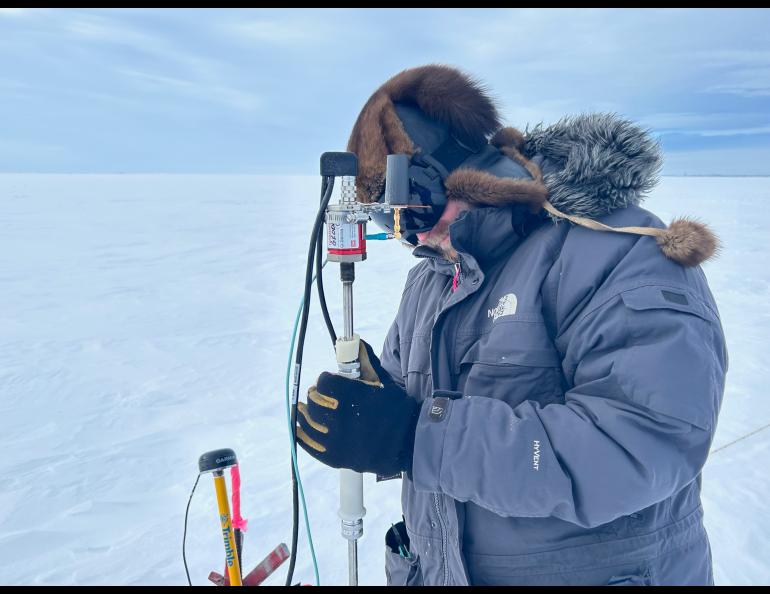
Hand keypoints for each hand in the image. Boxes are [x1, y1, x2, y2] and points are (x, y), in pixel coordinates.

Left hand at [296, 339, 419, 476]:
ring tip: (308, 408)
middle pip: (314, 400)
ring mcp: (334, 439)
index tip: (330, 381)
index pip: (324, 382)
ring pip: (306, 420)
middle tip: (320, 394)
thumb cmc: (395, 409)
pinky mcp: (332, 456)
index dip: (326, 380)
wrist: (406, 442)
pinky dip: (301, 432)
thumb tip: (356, 342)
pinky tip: (302, 425)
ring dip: (306, 411)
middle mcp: (340, 418)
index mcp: (352, 396)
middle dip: (317, 394)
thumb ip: (365, 362)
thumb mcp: (382, 382)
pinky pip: (306, 442)